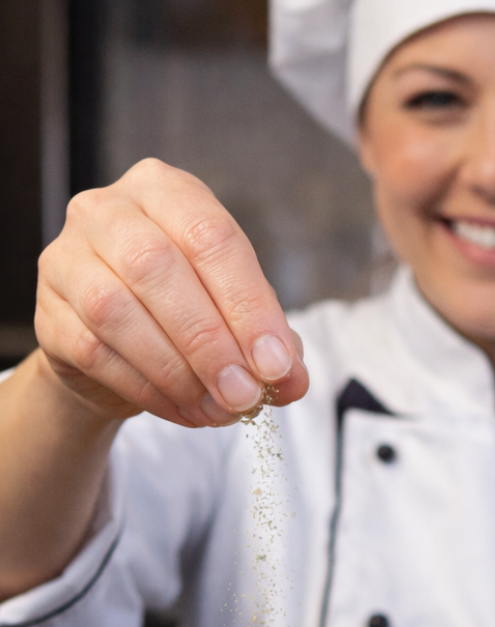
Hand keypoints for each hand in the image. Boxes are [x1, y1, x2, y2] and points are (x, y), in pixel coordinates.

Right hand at [35, 158, 308, 426]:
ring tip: (220, 409)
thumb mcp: (239, 316)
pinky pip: (94, 351)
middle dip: (211, 342)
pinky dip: (148, 390)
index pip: (212, 237)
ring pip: (117, 310)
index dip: (248, 305)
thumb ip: (271, 343)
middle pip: (158, 267)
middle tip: (246, 394)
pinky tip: (187, 411)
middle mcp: (109, 210)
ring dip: (178, 371)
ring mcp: (66, 258)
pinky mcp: (48, 313)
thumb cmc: (190, 312)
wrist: (121, 346)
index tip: (276, 365)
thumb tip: (290, 381)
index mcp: (168, 191)